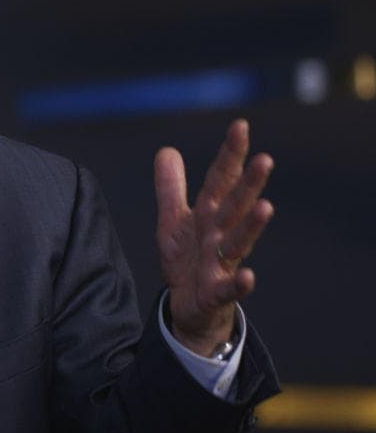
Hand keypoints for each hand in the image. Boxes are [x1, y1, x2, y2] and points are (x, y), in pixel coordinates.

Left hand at [154, 120, 273, 355]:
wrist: (189, 306)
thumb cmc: (187, 259)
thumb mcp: (173, 220)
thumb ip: (171, 187)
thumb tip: (167, 149)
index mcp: (208, 215)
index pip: (220, 180)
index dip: (229, 154)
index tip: (240, 126)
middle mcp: (219, 235)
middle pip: (235, 206)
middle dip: (249, 184)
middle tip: (265, 159)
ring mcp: (221, 264)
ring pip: (238, 242)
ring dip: (252, 226)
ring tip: (265, 206)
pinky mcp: (217, 292)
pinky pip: (230, 288)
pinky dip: (239, 284)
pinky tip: (247, 277)